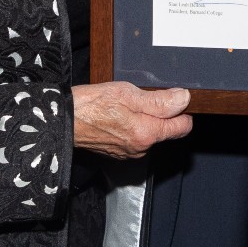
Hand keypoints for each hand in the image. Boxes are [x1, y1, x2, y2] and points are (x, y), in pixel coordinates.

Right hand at [71, 82, 192, 158]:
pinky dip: (133, 127)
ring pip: (150, 134)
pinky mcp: (118, 153)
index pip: (183, 127)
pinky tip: (119, 116)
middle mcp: (141, 149)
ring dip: (146, 120)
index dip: (183, 110)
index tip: (176, 99)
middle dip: (162, 114)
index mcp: (147, 134)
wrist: (64, 120)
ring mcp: (129, 153)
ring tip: (128, 105)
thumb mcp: (129, 93)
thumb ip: (160, 100)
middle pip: (166, 130)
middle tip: (144, 97)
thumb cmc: (92, 105)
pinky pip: (136, 139)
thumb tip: (183, 99)